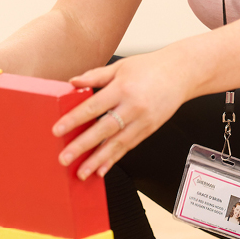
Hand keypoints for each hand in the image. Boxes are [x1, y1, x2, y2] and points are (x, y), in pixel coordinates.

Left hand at [53, 51, 192, 180]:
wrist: (181, 73)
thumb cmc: (150, 67)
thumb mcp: (121, 67)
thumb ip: (96, 76)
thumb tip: (73, 81)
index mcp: (122, 88)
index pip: (94, 106)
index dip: (74, 119)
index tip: (58, 130)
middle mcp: (133, 106)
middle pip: (103, 129)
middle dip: (82, 145)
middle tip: (64, 158)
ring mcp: (143, 120)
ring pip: (117, 143)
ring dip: (97, 160)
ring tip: (81, 172)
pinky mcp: (149, 129)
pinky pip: (129, 146)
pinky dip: (114, 159)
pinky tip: (102, 169)